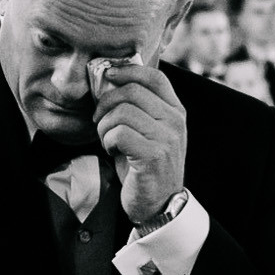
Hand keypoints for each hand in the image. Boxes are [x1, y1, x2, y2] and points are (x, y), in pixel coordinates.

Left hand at [93, 59, 187, 224]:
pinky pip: (119, 133)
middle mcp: (174, 121)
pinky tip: (112, 151)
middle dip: (106, 103)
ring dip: (105, 126)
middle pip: (132, 91)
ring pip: (122, 112)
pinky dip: (108, 141)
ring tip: (108, 140)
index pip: (155, 77)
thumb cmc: (145, 164)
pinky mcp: (153, 155)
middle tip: (99, 119)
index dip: (128, 71)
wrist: (158, 203)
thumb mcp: (147, 130)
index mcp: (175, 111)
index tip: (108, 75)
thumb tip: (109, 79)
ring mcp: (166, 138)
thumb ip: (137, 106)